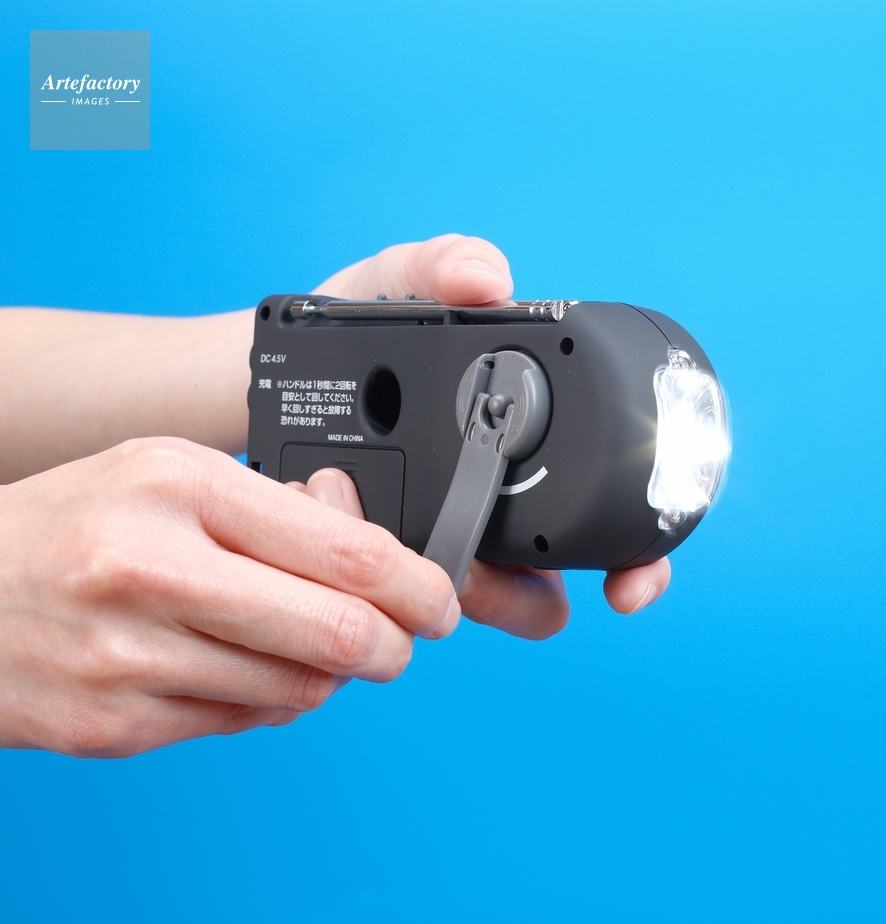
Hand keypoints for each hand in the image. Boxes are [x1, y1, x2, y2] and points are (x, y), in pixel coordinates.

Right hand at [0, 439, 458, 756]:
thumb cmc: (73, 523)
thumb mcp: (170, 473)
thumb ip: (271, 506)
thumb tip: (360, 534)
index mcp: (179, 487)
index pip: (344, 551)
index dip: (417, 583)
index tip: (438, 598)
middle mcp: (154, 570)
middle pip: (339, 633)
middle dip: (393, 643)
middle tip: (402, 637)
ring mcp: (132, 657)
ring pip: (301, 687)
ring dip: (330, 669)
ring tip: (307, 636)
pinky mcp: (117, 725)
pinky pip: (247, 719)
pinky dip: (272, 694)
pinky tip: (247, 661)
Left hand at [313, 234, 672, 636]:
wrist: (270, 366)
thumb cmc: (345, 325)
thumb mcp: (391, 284)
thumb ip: (440, 266)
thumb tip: (492, 280)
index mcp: (520, 440)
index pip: (603, 510)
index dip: (636, 555)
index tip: (628, 583)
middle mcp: (492, 499)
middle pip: (546, 581)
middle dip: (535, 597)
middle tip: (489, 575)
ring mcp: (439, 534)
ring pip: (480, 602)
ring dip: (464, 595)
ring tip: (420, 554)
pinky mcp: (385, 554)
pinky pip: (408, 593)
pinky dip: (399, 581)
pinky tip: (364, 533)